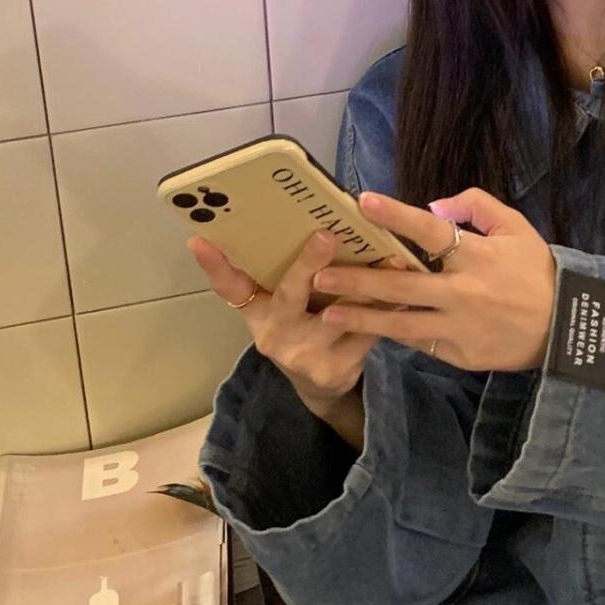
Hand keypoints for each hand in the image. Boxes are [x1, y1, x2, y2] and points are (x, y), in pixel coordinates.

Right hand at [185, 229, 410, 423]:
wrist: (320, 386)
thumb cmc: (303, 327)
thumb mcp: (282, 304)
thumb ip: (283, 273)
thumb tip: (300, 218)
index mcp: (257, 312)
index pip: (229, 287)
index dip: (213, 265)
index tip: (200, 240)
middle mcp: (275, 334)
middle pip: (290, 294)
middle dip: (309, 263)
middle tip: (325, 235)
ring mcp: (305, 355)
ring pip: (341, 312)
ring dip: (368, 285)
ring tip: (392, 259)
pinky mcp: (336, 369)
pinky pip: (367, 332)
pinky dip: (387, 310)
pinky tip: (405, 291)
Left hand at [312, 189, 556, 373]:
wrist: (566, 327)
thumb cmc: (536, 271)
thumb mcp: (516, 228)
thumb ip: (477, 206)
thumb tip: (434, 206)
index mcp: (478, 255)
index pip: (431, 231)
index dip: (396, 215)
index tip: (363, 202)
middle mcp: (464, 292)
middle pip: (402, 286)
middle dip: (358, 280)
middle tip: (319, 276)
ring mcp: (461, 328)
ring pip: (402, 325)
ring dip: (362, 318)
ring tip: (327, 314)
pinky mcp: (460, 355)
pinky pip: (422, 344)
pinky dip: (396, 336)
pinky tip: (366, 331)